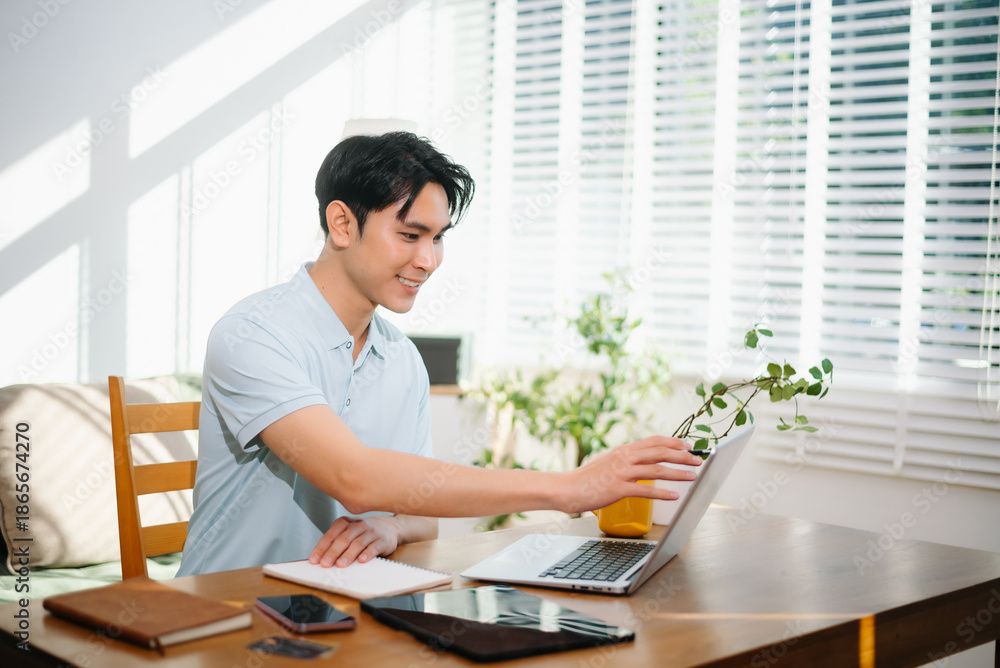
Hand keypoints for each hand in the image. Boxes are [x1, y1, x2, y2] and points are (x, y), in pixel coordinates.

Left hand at [309, 516, 400, 567]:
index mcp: (345, 523)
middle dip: (333, 552)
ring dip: (348, 554)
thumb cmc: (363, 533)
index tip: (314, 560)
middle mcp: (358, 525)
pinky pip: (374, 546)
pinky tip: (361, 560)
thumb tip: (320, 560)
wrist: (389, 527)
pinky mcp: (382, 540)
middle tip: (325, 564)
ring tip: (341, 564)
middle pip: (343, 539)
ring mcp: (371, 532)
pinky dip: (367, 553)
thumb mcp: (348, 533)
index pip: (331, 535)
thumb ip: (336, 543)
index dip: (321, 548)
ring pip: (358, 543)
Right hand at [562, 436, 701, 513]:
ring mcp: (621, 473)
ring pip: (657, 470)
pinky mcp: (618, 488)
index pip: (653, 441)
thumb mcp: (607, 463)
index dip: (673, 441)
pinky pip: (646, 490)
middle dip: (682, 456)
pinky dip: (663, 493)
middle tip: (698, 460)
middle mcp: (624, 458)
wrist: (565, 488)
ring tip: (693, 476)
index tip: (687, 446)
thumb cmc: (585, 479)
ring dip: (678, 473)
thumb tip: (641, 463)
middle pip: (660, 452)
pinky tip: (675, 496)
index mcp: (622, 450)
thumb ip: (624, 461)